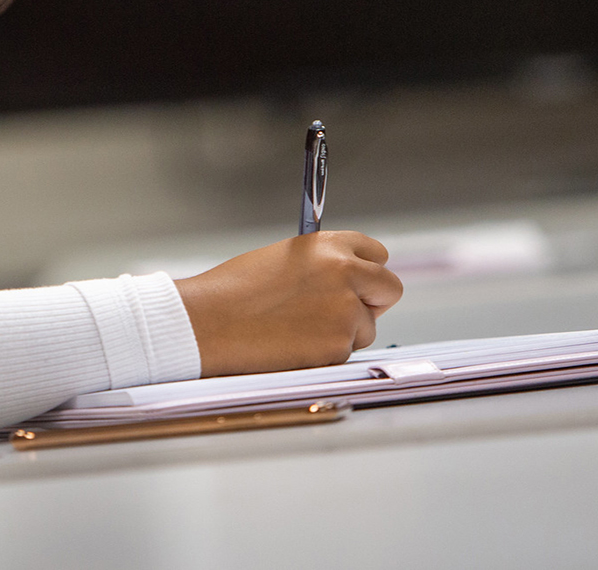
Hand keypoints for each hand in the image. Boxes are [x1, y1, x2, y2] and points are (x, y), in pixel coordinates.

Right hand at [173, 231, 402, 376]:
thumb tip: (347, 282)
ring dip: (343, 332)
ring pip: (366, 327)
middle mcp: (344, 272)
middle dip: (373, 301)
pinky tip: (292, 344)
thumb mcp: (283, 259)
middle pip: (389, 288)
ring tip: (298, 329)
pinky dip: (325, 353)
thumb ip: (322, 265)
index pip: (376, 254)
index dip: (367, 271)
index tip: (360, 282)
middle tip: (345, 312)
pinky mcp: (338, 345)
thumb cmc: (234, 291)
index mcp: (328, 245)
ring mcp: (344, 310)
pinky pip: (345, 351)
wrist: (209, 321)